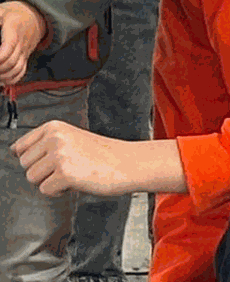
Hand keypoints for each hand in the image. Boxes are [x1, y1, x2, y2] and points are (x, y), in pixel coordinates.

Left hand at [0, 1, 46, 84]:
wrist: (35, 15)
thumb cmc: (14, 13)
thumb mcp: (1, 10)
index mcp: (14, 31)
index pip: (7, 49)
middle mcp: (21, 44)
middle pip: (10, 62)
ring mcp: (25, 51)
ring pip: (16, 70)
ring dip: (2, 75)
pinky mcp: (25, 57)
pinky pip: (21, 72)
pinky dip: (11, 79)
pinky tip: (2, 78)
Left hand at [10, 120, 135, 196]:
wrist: (126, 162)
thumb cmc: (101, 153)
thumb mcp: (70, 137)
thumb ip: (45, 142)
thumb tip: (14, 151)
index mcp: (54, 126)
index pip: (20, 146)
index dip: (32, 159)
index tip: (46, 161)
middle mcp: (54, 138)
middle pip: (24, 165)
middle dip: (42, 171)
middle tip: (65, 167)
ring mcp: (59, 155)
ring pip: (32, 178)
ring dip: (50, 181)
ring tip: (72, 173)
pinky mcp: (65, 174)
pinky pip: (45, 191)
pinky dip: (59, 191)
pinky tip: (76, 182)